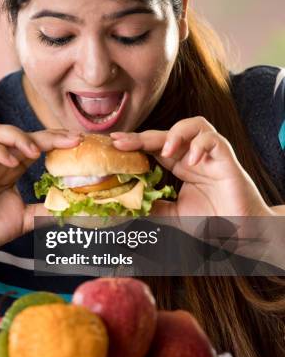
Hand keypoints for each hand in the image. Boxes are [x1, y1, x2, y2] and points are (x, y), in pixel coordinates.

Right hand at [0, 125, 80, 263]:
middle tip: (72, 139)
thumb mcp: (25, 218)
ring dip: (19, 136)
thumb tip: (74, 211)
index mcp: (12, 168)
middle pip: (22, 134)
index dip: (57, 140)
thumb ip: (46, 211)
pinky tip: (12, 163)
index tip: (79, 141)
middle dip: (48, 134)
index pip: (36, 145)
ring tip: (35, 151)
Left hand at [111, 116, 272, 218]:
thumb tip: (127, 207)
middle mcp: (192, 155)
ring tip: (165, 151)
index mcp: (179, 165)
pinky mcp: (227, 158)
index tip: (113, 144)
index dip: (134, 143)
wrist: (243, 232)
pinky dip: (201, 145)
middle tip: (121, 142)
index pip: (153, 147)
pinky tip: (193, 162)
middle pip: (165, 135)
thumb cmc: (214, 221)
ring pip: (194, 124)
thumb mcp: (175, 215)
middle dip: (142, 136)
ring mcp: (210, 154)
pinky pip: (213, 139)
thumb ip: (154, 207)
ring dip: (176, 133)